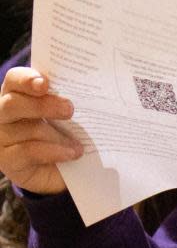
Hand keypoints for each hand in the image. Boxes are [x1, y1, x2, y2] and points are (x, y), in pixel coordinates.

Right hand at [0, 68, 81, 194]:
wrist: (66, 168)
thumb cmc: (68, 132)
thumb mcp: (70, 113)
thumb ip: (71, 98)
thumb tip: (96, 85)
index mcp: (19, 94)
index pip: (15, 80)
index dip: (27, 79)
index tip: (45, 84)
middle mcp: (4, 114)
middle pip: (13, 104)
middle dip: (43, 106)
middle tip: (69, 110)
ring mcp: (2, 138)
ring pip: (27, 129)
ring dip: (57, 135)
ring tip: (78, 142)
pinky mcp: (8, 161)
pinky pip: (29, 151)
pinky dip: (54, 151)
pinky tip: (72, 153)